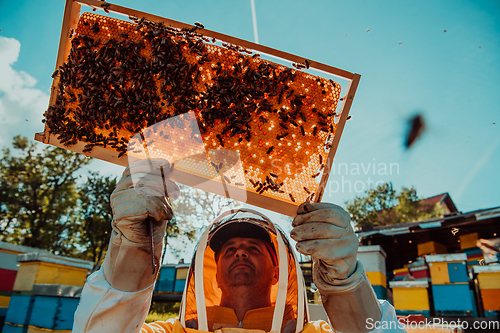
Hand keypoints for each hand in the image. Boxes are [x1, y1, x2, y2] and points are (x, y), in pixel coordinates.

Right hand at [110, 158, 178, 247]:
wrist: (144, 242)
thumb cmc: (152, 218)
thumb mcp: (157, 195)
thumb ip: (158, 181)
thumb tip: (167, 165)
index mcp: (124, 185)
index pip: (135, 168)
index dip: (150, 164)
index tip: (166, 164)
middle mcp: (118, 191)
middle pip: (145, 178)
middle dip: (164, 185)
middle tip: (174, 194)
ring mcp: (118, 202)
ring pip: (148, 192)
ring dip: (164, 203)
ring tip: (167, 212)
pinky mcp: (121, 213)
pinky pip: (148, 205)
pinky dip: (160, 212)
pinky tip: (161, 217)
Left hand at [291, 202, 382, 331]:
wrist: (338, 273)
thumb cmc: (324, 247)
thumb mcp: (319, 230)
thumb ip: (314, 218)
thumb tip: (302, 203)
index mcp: (344, 219)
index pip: (331, 209)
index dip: (314, 210)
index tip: (299, 213)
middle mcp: (349, 231)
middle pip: (327, 223)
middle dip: (307, 225)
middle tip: (294, 228)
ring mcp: (349, 246)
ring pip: (327, 237)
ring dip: (307, 236)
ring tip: (297, 238)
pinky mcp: (345, 261)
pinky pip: (328, 252)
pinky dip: (313, 249)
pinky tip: (303, 249)